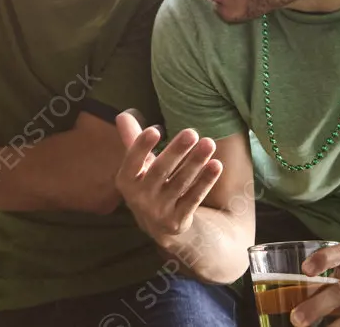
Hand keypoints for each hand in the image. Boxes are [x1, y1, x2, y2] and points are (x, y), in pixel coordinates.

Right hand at [114, 112, 222, 249]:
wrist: (158, 224)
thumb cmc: (148, 183)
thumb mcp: (137, 166)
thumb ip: (132, 139)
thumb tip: (123, 114)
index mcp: (126, 180)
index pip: (132, 161)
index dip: (141, 146)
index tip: (155, 130)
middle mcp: (139, 197)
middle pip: (160, 171)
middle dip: (176, 151)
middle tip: (192, 132)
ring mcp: (158, 211)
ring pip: (180, 183)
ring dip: (195, 162)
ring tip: (209, 143)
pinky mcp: (177, 220)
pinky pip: (193, 198)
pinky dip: (205, 182)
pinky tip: (216, 165)